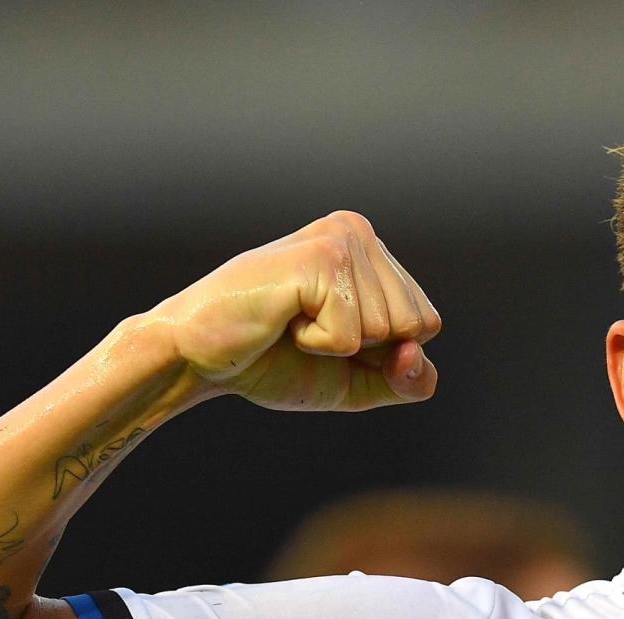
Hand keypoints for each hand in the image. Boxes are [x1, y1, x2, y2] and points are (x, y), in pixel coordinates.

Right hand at [150, 211, 440, 410]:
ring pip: (389, 330)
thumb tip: (415, 356)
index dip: (383, 353)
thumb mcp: (357, 381)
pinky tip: (282, 319)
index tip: (328, 335)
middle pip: (417, 326)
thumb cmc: (273, 361)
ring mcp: (341, 240)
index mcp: (371, 251)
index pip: (427, 325)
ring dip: (336, 346)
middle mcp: (359, 232)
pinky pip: (353, 337)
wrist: (197, 356)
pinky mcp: (321, 258)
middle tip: (305, 328)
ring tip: (292, 321)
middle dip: (364, 349)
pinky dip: (318, 345)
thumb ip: (406, 379)